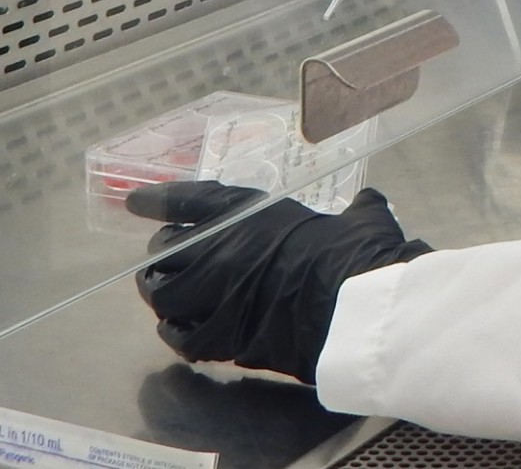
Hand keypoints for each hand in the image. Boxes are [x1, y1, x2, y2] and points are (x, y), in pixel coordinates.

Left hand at [128, 182, 430, 383]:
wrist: (354, 308)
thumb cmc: (358, 252)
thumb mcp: (360, 218)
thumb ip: (356, 209)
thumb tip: (369, 205)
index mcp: (251, 213)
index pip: (188, 201)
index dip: (157, 200)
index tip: (134, 202)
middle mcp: (221, 251)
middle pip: (165, 250)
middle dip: (164, 252)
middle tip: (171, 256)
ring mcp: (215, 296)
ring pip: (162, 294)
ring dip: (162, 291)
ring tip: (169, 292)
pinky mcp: (222, 337)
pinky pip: (180, 337)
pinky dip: (176, 331)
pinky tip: (180, 329)